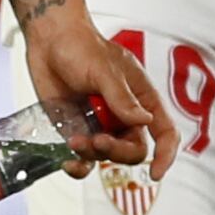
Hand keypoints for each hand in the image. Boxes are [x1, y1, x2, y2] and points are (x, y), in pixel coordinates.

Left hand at [24, 8, 179, 180]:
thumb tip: (144, 120)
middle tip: (97, 140)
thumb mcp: (105, 70)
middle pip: (133, 150)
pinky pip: (83, 161)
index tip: (155, 173)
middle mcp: (123, 116)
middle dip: (116, 152)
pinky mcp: (77, 132)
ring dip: (92, 154)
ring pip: (106, 158)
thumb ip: (122, 97)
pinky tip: (68, 160)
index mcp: (141, 98)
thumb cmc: (82, 47)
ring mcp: (100, 126)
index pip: (165, 131)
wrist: (49, 42)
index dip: (165, 154)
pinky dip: (77, 166)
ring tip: (74, 140)